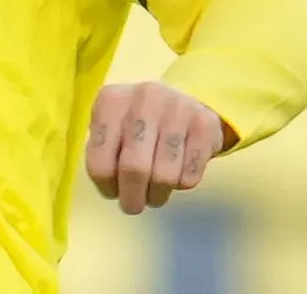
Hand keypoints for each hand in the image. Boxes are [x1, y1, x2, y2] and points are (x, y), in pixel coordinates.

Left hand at [86, 81, 228, 214]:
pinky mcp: (206, 125)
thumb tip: (110, 188)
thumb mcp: (112, 124)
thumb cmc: (137, 120)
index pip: (100, 159)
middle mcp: (144, 100)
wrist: (185, 100)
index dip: (105, 186)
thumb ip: (103, 151)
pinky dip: (181, 185)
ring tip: (155, 194)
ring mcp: (178, 110)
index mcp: (111, 101)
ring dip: (157, 195)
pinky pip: (191, 175)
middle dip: (133, 197)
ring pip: (165, 176)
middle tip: (133, 207)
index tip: (112, 194)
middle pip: (134, 168)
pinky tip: (176, 175)